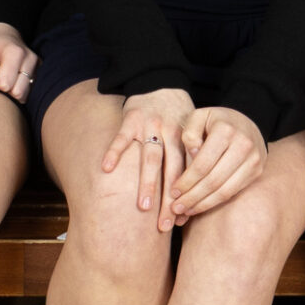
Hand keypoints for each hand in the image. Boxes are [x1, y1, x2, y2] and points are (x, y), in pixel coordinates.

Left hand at [0, 22, 36, 100]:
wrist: (6, 36)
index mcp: (16, 52)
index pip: (4, 84)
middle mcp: (31, 60)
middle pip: (17, 92)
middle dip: (4, 87)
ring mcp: (38, 67)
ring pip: (23, 95)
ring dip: (11, 89)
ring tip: (5, 75)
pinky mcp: (40, 74)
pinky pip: (27, 94)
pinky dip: (18, 89)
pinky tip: (13, 78)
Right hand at [102, 88, 196, 229]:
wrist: (160, 79)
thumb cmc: (176, 114)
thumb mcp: (190, 131)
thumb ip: (190, 158)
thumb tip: (197, 197)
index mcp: (186, 139)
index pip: (187, 174)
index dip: (184, 198)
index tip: (181, 222)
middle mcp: (171, 133)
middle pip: (171, 171)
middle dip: (168, 200)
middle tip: (164, 225)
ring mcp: (151, 125)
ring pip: (150, 157)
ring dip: (147, 183)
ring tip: (143, 207)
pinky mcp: (131, 117)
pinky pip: (122, 137)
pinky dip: (114, 151)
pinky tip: (106, 169)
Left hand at [168, 104, 266, 220]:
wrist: (245, 123)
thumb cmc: (215, 121)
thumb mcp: (198, 117)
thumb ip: (190, 134)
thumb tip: (193, 156)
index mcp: (226, 130)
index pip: (202, 164)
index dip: (186, 181)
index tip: (172, 192)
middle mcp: (243, 145)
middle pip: (213, 180)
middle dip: (192, 197)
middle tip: (175, 208)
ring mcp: (253, 159)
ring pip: (224, 191)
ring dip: (202, 204)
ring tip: (185, 211)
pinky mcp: (256, 171)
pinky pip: (233, 192)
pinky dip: (215, 202)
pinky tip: (200, 205)